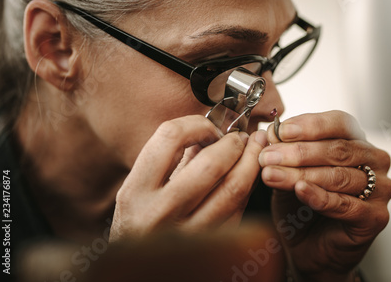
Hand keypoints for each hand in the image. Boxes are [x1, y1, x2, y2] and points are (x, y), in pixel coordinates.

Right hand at [110, 115, 267, 241]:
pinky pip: (238, 210)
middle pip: (211, 164)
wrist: (140, 274)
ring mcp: (188, 235)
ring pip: (233, 188)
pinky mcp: (211, 248)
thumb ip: (172, 161)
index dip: (197, 124)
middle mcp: (159, 214)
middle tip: (240, 137)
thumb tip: (208, 132)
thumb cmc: (139, 226)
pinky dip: (248, 187)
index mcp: (135, 192)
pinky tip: (249, 176)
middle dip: (233, 143)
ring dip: (250, 162)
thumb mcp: (141, 192)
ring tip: (254, 149)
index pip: (169, 137)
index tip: (209, 127)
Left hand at [259, 111, 390, 281]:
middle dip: (298, 152)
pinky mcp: (376, 217)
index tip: (281, 130)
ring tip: (272, 174)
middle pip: (338, 149)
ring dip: (301, 174)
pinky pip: (346, 204)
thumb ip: (285, 153)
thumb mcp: (289, 172)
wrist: (308, 248)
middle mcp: (375, 161)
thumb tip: (270, 132)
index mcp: (357, 141)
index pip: (339, 122)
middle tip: (268, 156)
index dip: (310, 125)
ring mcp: (380, 189)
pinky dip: (320, 196)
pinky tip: (300, 191)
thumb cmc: (302, 206)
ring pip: (339, 176)